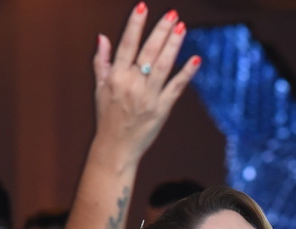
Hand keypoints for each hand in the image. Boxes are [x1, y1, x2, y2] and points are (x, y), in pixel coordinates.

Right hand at [91, 5, 200, 162]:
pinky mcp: (162, 109)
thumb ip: (101, 61)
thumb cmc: (107, 117)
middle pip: (149, 52)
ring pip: (164, 66)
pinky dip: (186, 73)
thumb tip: (102, 36)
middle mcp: (132, 84)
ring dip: (174, 45)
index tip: (142, 7)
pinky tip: (195, 59)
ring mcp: (148, 97)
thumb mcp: (99, 88)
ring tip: (182, 27)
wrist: (116, 148)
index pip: (127, 45)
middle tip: (172, 14)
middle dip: (161, 31)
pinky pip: (176, 87)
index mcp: (116, 76)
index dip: (135, 25)